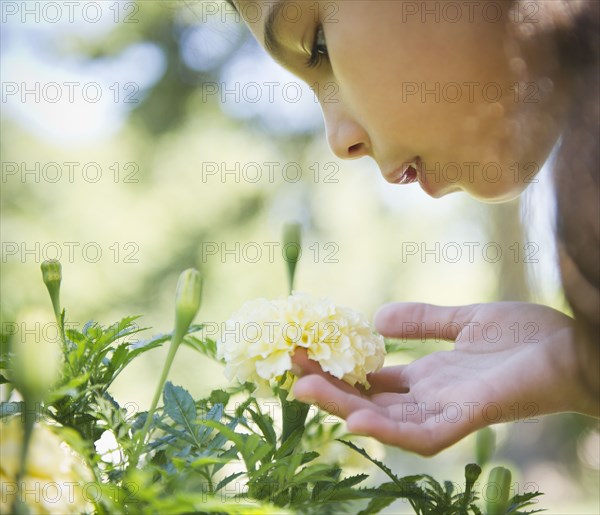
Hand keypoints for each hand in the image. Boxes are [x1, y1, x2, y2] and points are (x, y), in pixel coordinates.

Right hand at [292, 302, 592, 455]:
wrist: (573, 346)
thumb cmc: (527, 336)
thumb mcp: (463, 321)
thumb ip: (422, 322)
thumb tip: (375, 318)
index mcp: (429, 376)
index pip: (373, 381)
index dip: (339, 370)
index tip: (306, 351)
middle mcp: (431, 397)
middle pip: (370, 400)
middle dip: (330, 388)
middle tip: (291, 370)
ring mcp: (448, 409)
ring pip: (386, 419)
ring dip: (345, 407)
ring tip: (305, 388)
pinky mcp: (470, 415)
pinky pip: (424, 432)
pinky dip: (390, 430)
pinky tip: (358, 418)